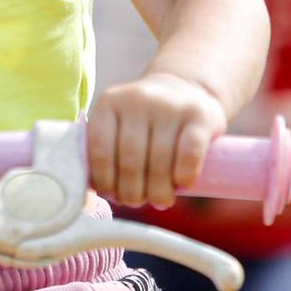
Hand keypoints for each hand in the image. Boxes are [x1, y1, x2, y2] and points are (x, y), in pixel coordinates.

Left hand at [87, 72, 229, 208]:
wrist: (185, 89)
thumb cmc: (145, 121)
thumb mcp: (118, 123)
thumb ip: (104, 150)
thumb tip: (90, 195)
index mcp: (109, 103)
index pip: (100, 150)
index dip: (105, 180)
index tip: (112, 194)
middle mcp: (138, 99)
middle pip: (130, 160)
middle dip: (132, 192)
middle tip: (136, 202)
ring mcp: (170, 106)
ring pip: (159, 161)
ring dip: (158, 191)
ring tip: (159, 200)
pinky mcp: (200, 115)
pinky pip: (189, 154)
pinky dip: (184, 176)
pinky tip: (182, 184)